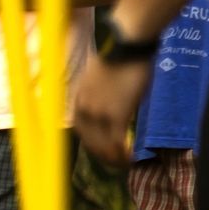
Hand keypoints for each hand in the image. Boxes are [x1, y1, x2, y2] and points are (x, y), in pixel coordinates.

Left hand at [74, 46, 150, 168]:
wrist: (127, 46)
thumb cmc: (118, 58)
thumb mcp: (98, 80)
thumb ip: (98, 97)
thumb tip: (109, 106)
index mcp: (77, 101)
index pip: (80, 131)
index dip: (92, 144)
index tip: (102, 151)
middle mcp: (83, 110)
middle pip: (90, 143)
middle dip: (103, 156)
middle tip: (115, 163)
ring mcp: (98, 114)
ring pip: (103, 146)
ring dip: (114, 159)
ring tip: (125, 163)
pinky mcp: (116, 115)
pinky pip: (117, 143)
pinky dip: (123, 154)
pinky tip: (132, 158)